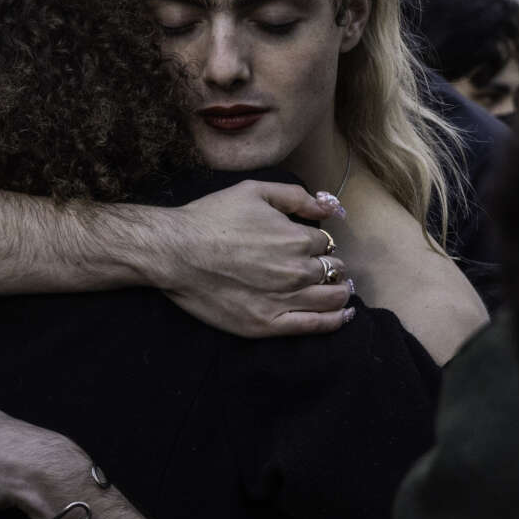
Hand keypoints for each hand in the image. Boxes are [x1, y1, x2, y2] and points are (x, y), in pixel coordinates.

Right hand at [151, 181, 355, 337]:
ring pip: (331, 299)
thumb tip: (330, 205)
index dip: (317, 241)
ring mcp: (283, 300)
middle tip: (323, 266)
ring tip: (339, 290)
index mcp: (296, 239)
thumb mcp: (254, 192)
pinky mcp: (267, 324)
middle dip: (331, 265)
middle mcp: (296, 271)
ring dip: (340, 292)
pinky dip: (334, 321)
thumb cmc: (211, 218)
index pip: (325, 242)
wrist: (176, 252)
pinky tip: (343, 317)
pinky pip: (314, 326)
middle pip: (333, 270)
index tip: (308, 243)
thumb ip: (296, 197)